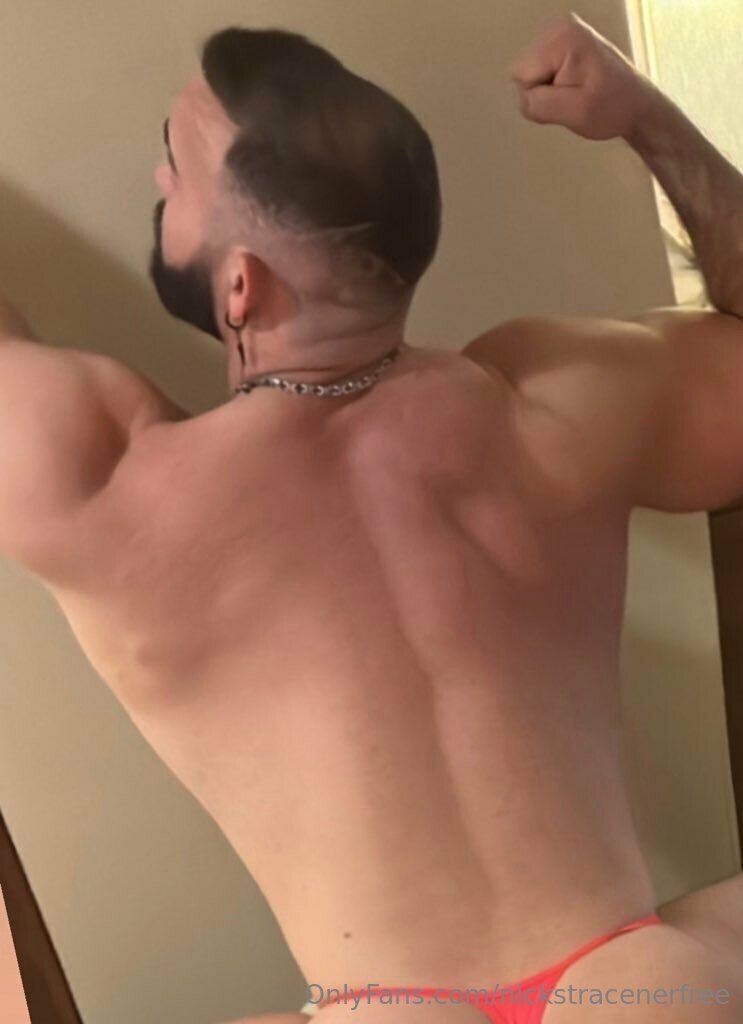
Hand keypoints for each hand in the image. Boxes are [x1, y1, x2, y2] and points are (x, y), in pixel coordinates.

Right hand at [508, 11, 656, 140]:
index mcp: (562, 38)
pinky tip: (575, 86)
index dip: (540, 96)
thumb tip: (523, 98)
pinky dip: (553, 85)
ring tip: (577, 92)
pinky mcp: (564, 44)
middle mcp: (559, 27)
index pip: (522, 76)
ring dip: (549, 91)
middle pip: (523, 72)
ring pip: (530, 75)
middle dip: (543, 92)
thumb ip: (541, 104)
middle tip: (572, 98)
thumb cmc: (612, 108)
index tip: (567, 99)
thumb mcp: (575, 112)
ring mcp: (562, 34)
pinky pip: (539, 73)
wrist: (637, 105)